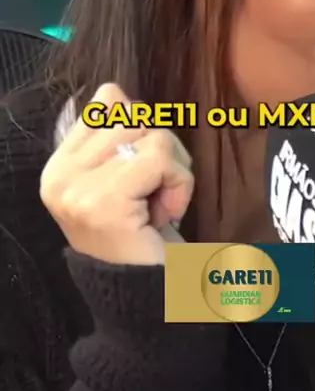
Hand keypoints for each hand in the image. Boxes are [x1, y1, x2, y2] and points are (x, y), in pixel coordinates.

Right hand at [40, 83, 194, 264]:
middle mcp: (58, 175)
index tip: (143, 174)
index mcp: (59, 166)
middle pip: (133, 116)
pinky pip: (160, 157)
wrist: (150, 301)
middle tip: (156, 195)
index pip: (105, 104)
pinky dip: (179, 183)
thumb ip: (118, 132)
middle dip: (163, 151)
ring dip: (174, 170)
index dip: (142, 129)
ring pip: (151, 134)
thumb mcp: (129, 175)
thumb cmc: (145, 236)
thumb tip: (113, 90)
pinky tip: (166, 215)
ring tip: (159, 207)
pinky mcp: (103, 201)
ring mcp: (76, 189)